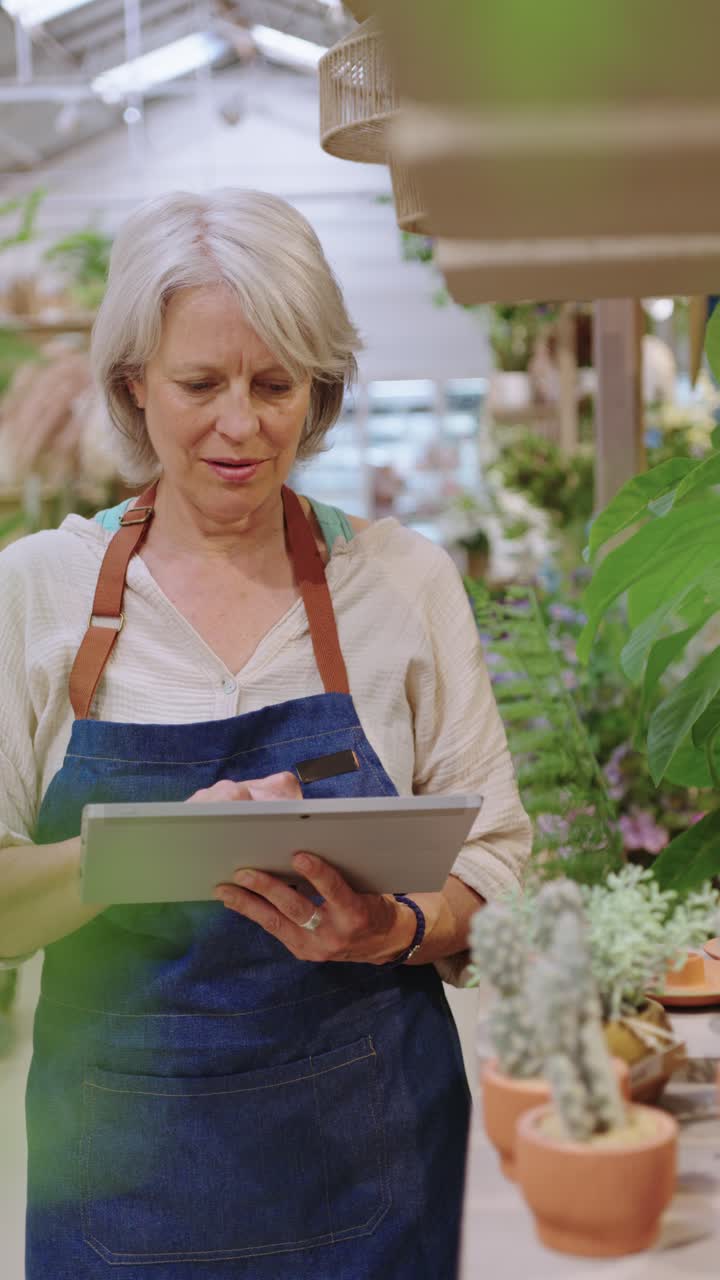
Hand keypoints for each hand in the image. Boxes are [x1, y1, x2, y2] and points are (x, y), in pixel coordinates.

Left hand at [189, 772, 416, 963]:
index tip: (299, 856)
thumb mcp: (366, 887)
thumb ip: (341, 874)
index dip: (317, 873)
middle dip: (267, 888)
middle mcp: (334, 934)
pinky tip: (237, 902)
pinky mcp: (302, 952)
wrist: (384, 943)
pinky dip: (255, 913)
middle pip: (296, 908)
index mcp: (356, 914)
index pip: (335, 891)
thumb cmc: (374, 905)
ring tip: (226, 890)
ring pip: (276, 923)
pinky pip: (275, 930)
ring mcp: (315, 947)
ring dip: (248, 904)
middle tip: (244, 872)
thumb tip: (304, 847)